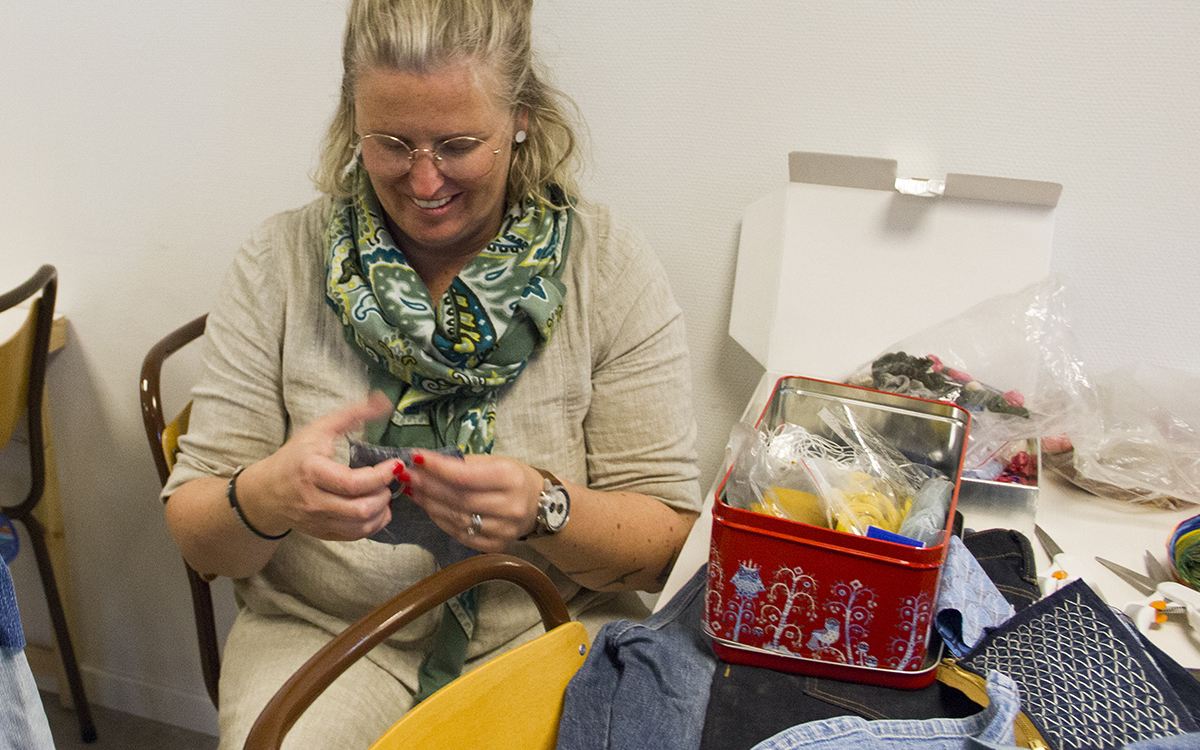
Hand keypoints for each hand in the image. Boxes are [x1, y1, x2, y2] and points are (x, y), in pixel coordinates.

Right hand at [236, 393, 398, 540]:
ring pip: (361, 526)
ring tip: (383, 494)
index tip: (394, 465)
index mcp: (312, 472)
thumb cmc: (295, 457)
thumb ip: (352, 414)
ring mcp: (318, 520)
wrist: (267, 492)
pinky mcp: (323, 532)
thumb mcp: (319, 430)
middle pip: (360, 508)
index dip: (380, 476)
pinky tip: (376, 509)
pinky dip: (373, 524)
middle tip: (388, 481)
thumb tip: (382, 401)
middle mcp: (314, 500)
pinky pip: (355, 536)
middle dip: (384, 495)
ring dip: (381, 511)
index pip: (353, 483)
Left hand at [404, 451, 543, 552]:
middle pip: (458, 498)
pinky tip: (430, 508)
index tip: (416, 457)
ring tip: (413, 490)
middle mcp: (509, 506)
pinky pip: (461, 534)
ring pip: (457, 518)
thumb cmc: (514, 478)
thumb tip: (427, 463)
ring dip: (429, 504)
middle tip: (407, 475)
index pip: (466, 476)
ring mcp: (503, 530)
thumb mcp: (497, 462)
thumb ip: (465, 464)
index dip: (438, 468)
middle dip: (428, 486)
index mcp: (510, 479)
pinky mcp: (496, 546)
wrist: (541, 506)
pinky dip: (441, 520)